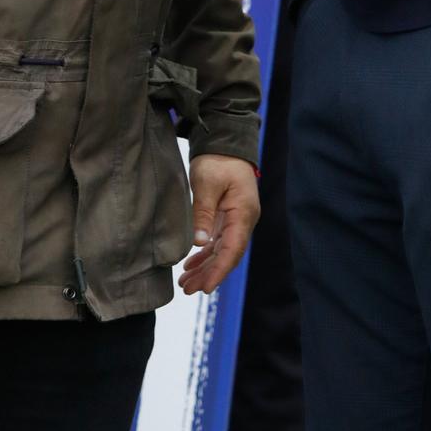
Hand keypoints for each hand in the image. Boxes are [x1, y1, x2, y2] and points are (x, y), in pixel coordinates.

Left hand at [180, 154, 260, 296]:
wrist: (225, 141)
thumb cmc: (218, 160)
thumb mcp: (207, 183)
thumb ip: (204, 213)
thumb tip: (200, 243)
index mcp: (243, 214)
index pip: (232, 250)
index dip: (219, 271)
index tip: (205, 287)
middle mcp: (243, 220)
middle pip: (228, 254)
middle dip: (209, 274)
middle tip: (188, 289)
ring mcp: (236, 219)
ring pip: (222, 250)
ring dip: (205, 267)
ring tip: (186, 282)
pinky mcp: (228, 216)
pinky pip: (218, 241)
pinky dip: (205, 254)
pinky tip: (191, 264)